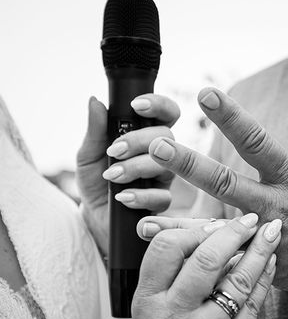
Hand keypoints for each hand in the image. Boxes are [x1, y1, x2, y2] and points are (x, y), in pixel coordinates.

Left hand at [76, 94, 178, 252]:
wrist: (95, 217)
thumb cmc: (96, 182)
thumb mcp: (88, 155)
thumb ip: (95, 131)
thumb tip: (95, 101)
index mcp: (146, 136)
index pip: (165, 114)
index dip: (159, 105)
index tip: (136, 106)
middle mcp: (161, 154)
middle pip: (168, 136)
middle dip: (139, 141)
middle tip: (115, 150)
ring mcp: (165, 178)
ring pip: (166, 165)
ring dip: (136, 168)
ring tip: (112, 176)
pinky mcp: (163, 203)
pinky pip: (162, 196)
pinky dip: (139, 195)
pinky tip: (122, 197)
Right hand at [127, 212, 281, 318]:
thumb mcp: (148, 307)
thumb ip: (171, 272)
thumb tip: (210, 231)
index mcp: (148, 300)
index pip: (168, 248)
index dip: (196, 229)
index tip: (217, 224)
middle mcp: (173, 316)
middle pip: (207, 260)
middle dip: (236, 233)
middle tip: (253, 220)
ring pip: (237, 281)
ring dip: (260, 253)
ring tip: (272, 234)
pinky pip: (252, 307)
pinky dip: (264, 281)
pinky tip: (271, 264)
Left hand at [148, 88, 287, 295]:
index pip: (258, 141)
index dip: (231, 117)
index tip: (205, 94)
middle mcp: (277, 206)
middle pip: (227, 183)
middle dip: (191, 164)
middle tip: (158, 146)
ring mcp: (269, 239)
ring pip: (219, 231)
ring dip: (180, 223)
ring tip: (141, 214)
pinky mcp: (267, 266)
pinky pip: (230, 263)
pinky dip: (200, 258)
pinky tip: (169, 254)